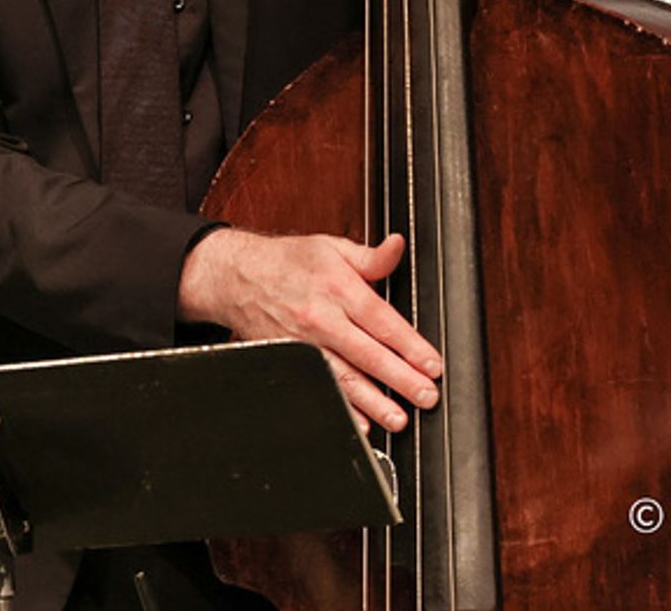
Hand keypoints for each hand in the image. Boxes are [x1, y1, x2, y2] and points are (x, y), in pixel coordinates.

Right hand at [177, 228, 442, 432]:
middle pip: (367, 354)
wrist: (238, 277)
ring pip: (344, 378)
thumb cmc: (288, 262)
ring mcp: (304, 345)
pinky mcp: (292, 362)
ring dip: (374, 402)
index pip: (381, 320)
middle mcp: (321, 318)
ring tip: (399, 418)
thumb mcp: (331, 247)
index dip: (410, 345)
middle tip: (427, 396)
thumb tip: (399, 246)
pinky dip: (341, 409)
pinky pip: (320, 388)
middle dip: (401, 379)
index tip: (432, 364)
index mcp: (336, 287)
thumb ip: (370, 257)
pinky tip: (359, 424)